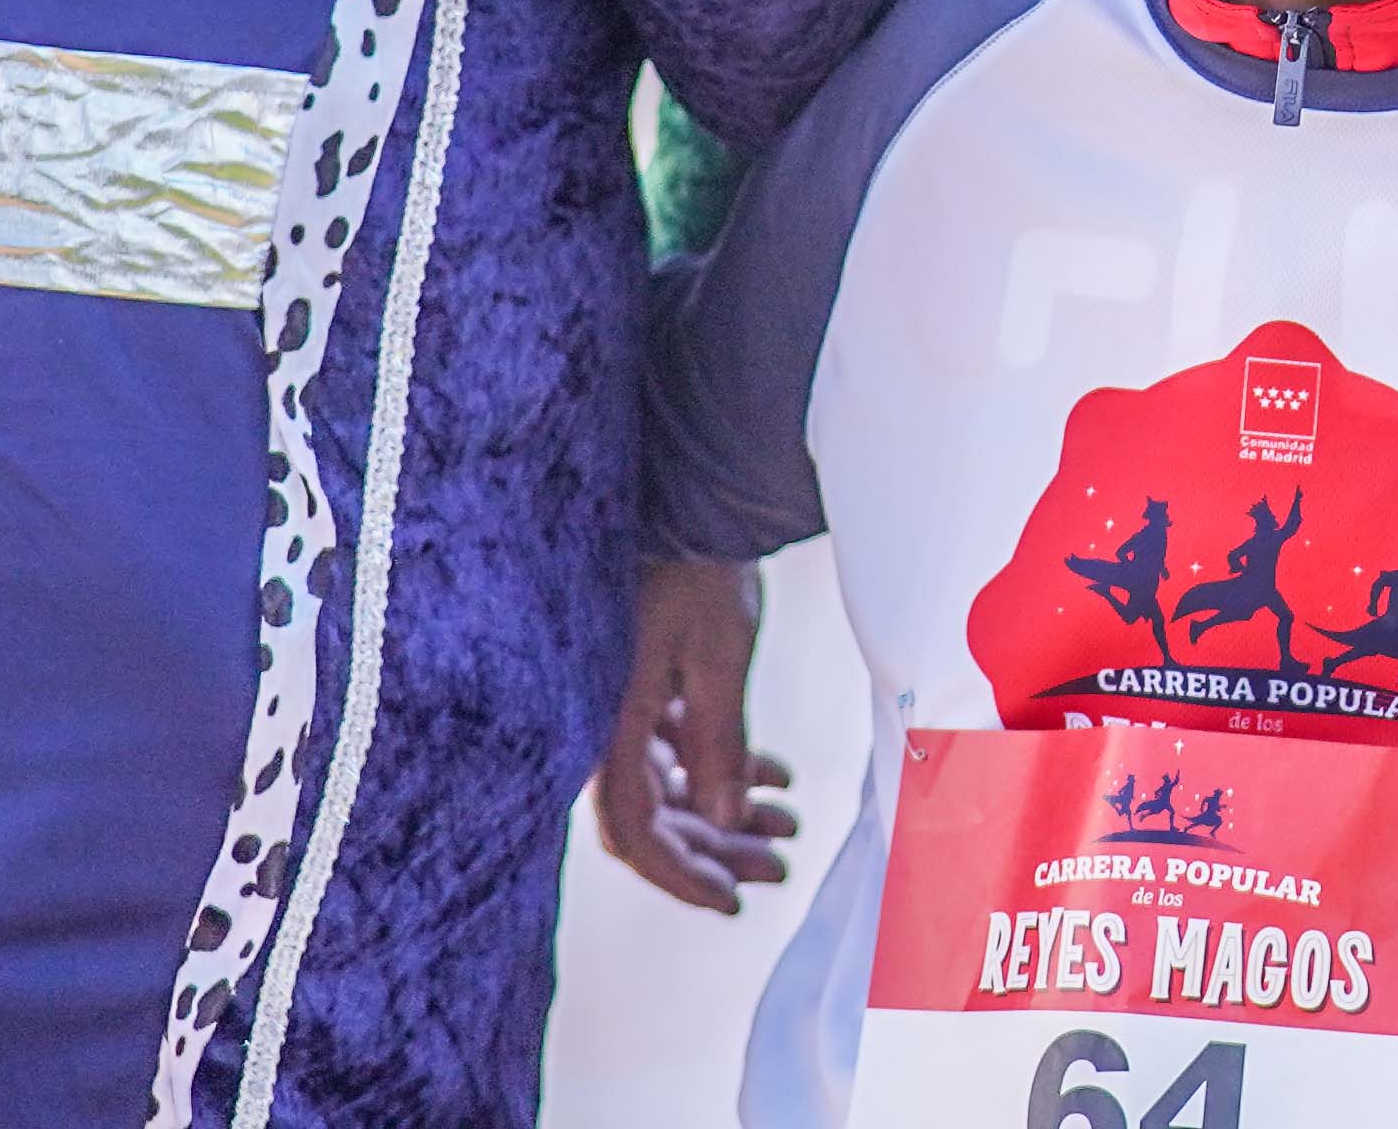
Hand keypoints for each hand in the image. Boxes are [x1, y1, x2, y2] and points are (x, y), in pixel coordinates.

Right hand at [595, 556, 795, 914]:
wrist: (689, 494)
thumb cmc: (697, 567)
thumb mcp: (717, 654)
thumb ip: (720, 740)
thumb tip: (725, 818)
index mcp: (609, 724)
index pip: (632, 831)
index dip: (680, 875)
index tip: (733, 901)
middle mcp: (606, 723)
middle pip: (657, 816)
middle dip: (720, 848)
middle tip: (781, 867)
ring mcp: (623, 704)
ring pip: (671, 784)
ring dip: (727, 811)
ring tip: (790, 827)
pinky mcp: (643, 683)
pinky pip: (678, 746)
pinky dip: (723, 766)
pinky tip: (774, 776)